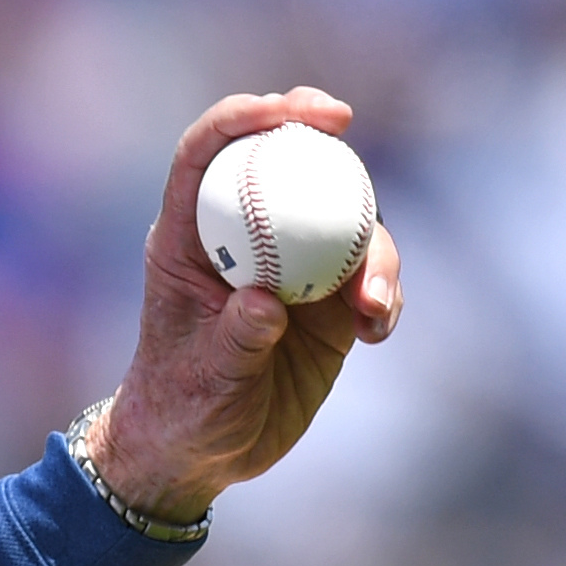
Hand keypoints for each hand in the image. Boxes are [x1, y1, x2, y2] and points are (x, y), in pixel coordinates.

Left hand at [90, 87, 406, 520]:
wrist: (200, 454)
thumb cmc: (180, 412)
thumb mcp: (202, 380)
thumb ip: (234, 341)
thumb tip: (266, 303)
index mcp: (191, 240)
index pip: (208, 155)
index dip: (245, 117)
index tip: (289, 112)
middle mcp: (244, 240)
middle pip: (284, 162)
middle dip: (317, 133)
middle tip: (343, 122)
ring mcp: (292, 267)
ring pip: (344, 220)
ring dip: (371, 249)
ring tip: (372, 307)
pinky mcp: (328, 302)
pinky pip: (371, 277)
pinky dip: (384, 294)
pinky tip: (377, 331)